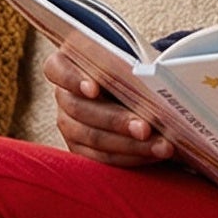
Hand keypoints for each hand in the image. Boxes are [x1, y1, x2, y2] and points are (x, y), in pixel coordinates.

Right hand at [43, 46, 173, 165]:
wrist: (134, 88)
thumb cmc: (131, 68)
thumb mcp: (128, 60)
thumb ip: (129, 64)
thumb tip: (153, 73)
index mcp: (67, 65)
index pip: (57, 69)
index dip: (73, 79)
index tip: (94, 89)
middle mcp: (64, 96)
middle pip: (81, 110)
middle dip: (116, 120)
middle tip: (146, 128)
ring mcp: (69, 124)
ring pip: (93, 137)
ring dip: (130, 144)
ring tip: (160, 146)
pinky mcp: (81, 148)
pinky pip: (102, 157)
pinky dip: (130, 156)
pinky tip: (153, 153)